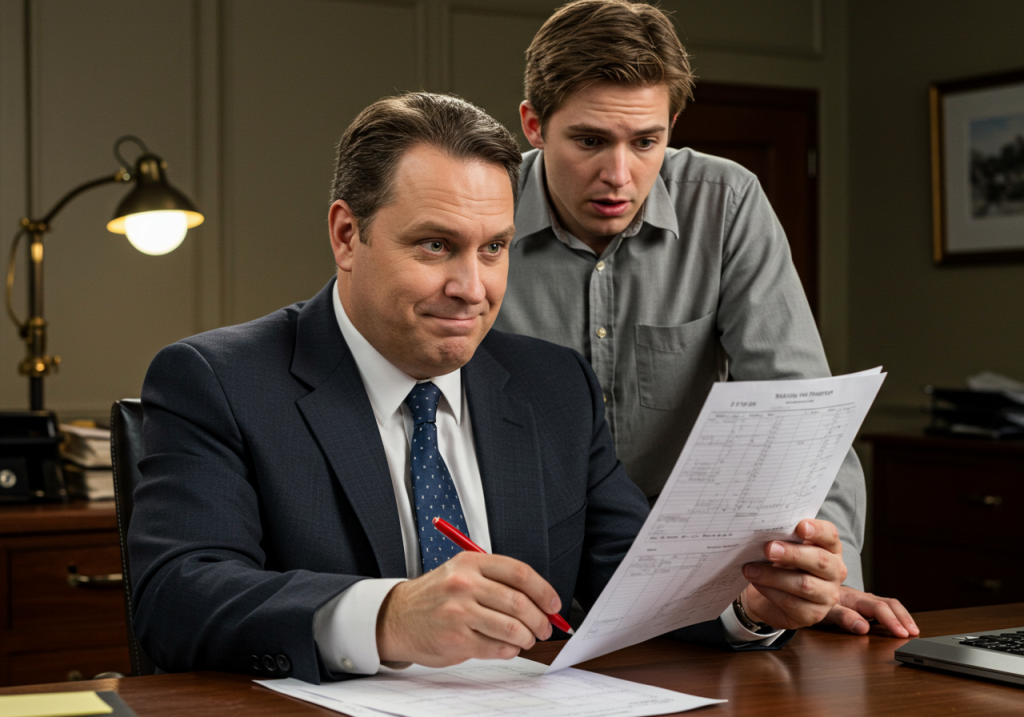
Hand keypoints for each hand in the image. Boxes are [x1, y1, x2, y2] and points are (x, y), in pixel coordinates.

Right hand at [376, 551, 559, 666]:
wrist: (396, 617)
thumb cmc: (434, 596)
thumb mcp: (461, 573)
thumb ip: (496, 581)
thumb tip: (537, 599)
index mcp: (471, 563)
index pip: (519, 573)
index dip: (543, 590)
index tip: (554, 604)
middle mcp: (465, 585)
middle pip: (519, 602)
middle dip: (540, 619)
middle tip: (545, 627)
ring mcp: (460, 613)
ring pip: (512, 628)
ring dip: (527, 637)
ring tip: (527, 639)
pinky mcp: (457, 639)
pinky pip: (496, 647)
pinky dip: (509, 650)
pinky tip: (507, 647)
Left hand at [741, 519, 845, 629]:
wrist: (769, 594)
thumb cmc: (780, 563)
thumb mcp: (783, 546)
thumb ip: (782, 537)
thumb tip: (764, 531)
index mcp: (831, 548)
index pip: (831, 535)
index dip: (817, 530)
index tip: (800, 526)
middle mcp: (835, 571)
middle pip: (819, 561)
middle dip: (792, 554)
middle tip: (768, 549)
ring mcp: (828, 595)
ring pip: (804, 585)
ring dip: (773, 576)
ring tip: (750, 569)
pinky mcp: (814, 615)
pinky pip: (792, 603)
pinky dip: (771, 591)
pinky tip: (756, 583)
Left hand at [818, 586, 919, 637]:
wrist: (810, 589)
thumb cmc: (817, 601)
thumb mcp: (825, 611)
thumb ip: (843, 617)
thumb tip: (864, 628)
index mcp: (854, 598)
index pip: (879, 608)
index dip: (891, 621)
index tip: (902, 633)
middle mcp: (863, 597)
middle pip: (890, 604)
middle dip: (904, 618)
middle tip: (914, 634)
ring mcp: (866, 600)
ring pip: (890, 605)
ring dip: (903, 616)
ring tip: (914, 630)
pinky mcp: (866, 604)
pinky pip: (885, 607)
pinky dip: (897, 616)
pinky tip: (902, 625)